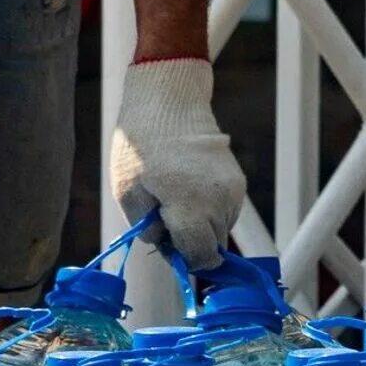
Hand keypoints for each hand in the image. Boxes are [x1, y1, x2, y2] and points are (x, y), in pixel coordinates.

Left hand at [109, 59, 245, 270]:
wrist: (169, 103)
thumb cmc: (141, 146)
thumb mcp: (127, 191)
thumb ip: (146, 228)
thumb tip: (165, 245)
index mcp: (190, 206)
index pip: (201, 255)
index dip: (186, 262)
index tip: (172, 254)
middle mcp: (218, 201)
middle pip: (214, 246)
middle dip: (193, 245)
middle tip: (168, 226)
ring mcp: (232, 190)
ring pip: (222, 230)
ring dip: (203, 229)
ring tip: (178, 204)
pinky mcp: (238, 180)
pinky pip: (227, 212)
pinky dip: (211, 212)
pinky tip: (190, 192)